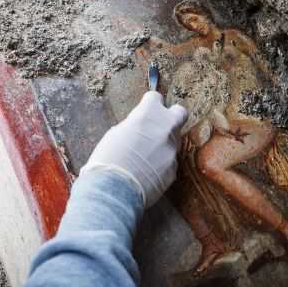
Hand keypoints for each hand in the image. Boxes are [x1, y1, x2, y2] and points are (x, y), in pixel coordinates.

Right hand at [81, 91, 187, 207]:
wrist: (115, 188)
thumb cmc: (108, 158)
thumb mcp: (116, 134)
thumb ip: (134, 127)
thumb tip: (139, 130)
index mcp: (148, 114)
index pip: (155, 98)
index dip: (149, 104)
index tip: (146, 110)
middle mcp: (165, 128)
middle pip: (179, 113)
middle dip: (171, 116)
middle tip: (159, 126)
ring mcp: (172, 149)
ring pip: (173, 141)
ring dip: (163, 145)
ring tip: (144, 159)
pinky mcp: (174, 169)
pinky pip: (169, 162)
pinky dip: (160, 166)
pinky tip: (146, 174)